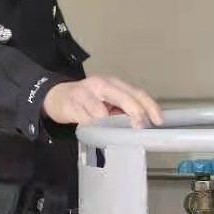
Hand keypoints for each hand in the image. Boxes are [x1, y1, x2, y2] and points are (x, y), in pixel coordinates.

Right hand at [42, 75, 163, 128]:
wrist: (55, 96)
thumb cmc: (86, 100)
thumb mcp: (107, 100)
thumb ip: (123, 108)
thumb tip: (143, 121)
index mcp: (113, 83)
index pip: (136, 92)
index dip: (149, 106)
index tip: (158, 120)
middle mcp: (100, 84)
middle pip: (123, 97)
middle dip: (135, 113)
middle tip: (140, 127)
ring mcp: (84, 93)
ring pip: (102, 111)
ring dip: (108, 123)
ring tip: (109, 130)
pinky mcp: (70, 104)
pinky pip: (84, 119)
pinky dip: (90, 126)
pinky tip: (91, 128)